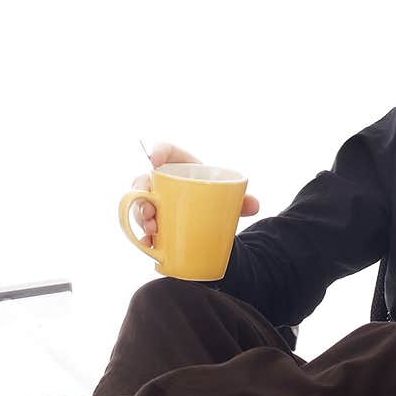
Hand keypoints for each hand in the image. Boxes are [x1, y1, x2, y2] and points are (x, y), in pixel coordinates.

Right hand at [130, 141, 260, 246]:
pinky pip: (142, 227)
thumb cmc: (216, 198)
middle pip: (144, 181)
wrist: (211, 218)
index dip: (157, 151)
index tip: (154, 160)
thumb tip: (255, 205)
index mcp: (181, 167)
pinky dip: (144, 236)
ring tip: (152, 230)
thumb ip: (241, 200)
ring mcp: (155, 202)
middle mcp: (163, 182)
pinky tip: (149, 244)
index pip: (165, 151)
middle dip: (142, 194)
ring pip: (140, 205)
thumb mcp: (228, 197)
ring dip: (141, 217)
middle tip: (151, 211)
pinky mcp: (155, 221)